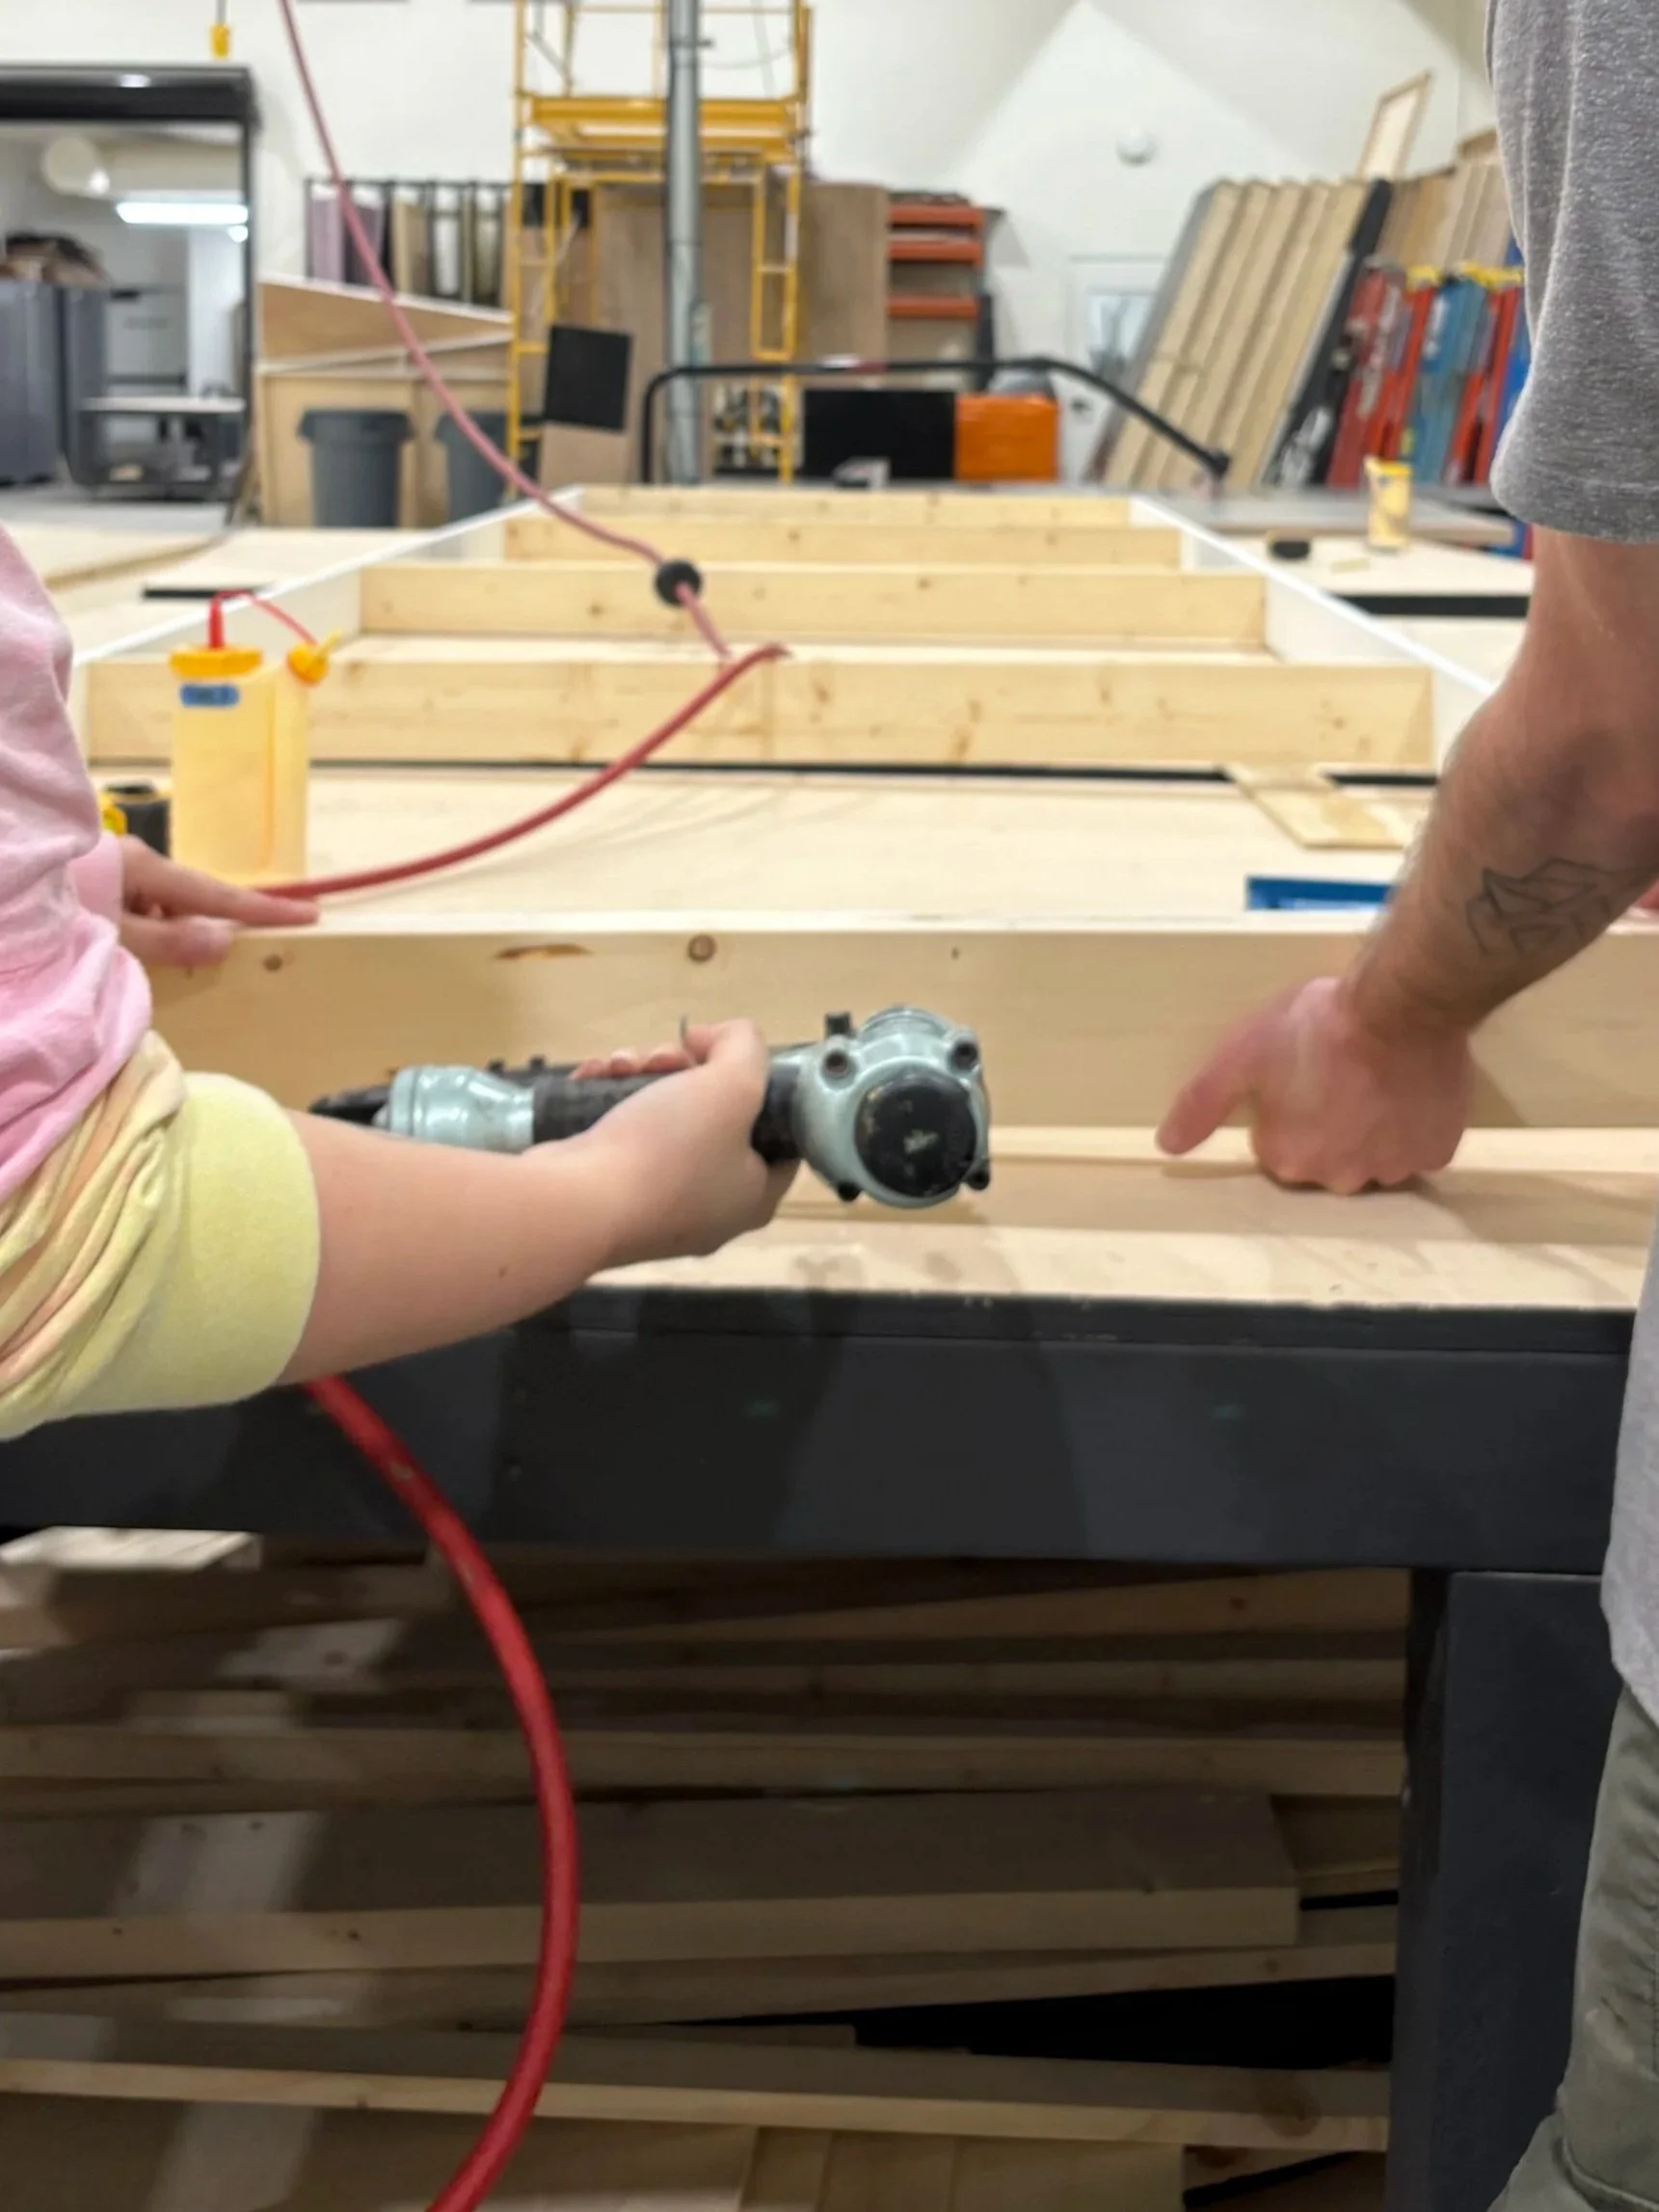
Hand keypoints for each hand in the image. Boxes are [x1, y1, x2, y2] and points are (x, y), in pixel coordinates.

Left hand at [116, 839, 318, 967]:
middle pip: (194, 895)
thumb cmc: (49, 913)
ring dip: (178, 929)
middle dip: (221, 921)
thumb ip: (166, 941)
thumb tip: (224, 942)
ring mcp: (117, 867)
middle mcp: (138, 861)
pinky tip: (143, 948)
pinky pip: (144, 904)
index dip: (265, 909)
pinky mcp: (100, 879)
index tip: (310, 914)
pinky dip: (154, 927)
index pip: (218, 895)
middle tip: (248, 948)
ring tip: (176, 964)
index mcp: (145, 869)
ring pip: (166, 902)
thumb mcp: (111, 934)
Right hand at [559, 1019, 795, 1265]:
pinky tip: (592, 1078)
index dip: (758, 1082)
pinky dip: (607, 1100)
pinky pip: (621, 1137)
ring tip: (620, 1064)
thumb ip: (746, 1048)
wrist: (574, 1205)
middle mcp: (711, 1208)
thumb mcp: (732, 1085)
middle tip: (664, 1055)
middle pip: (714, 1117)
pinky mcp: (609, 1196)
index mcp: (754, 1196)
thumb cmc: (667, 1152)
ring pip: (662, 1120)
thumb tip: (720, 1038)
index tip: (723, 1054)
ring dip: (641, 1077)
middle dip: (684, 1070)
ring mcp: (655, 1205)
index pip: (777, 1131)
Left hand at [1156, 975, 1473, 1192]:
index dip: (1284, 1109)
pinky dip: (1413, 1127)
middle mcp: (1337, 1179)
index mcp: (1287, 1160)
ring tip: (1374, 1079)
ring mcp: (1392, 1169)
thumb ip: (1200, 1105)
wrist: (1402, 1006)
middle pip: (1326, 1158)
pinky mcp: (1437, 1152)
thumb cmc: (1315, 1027)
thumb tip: (1168, 1146)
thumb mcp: (1239, 1055)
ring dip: (1371, 1128)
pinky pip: (1418, 1148)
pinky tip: (1407, 1090)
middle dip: (1328, 1124)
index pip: (1278, 1147)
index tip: (1296, 1076)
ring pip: (1373, 1156)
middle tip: (1337, 1075)